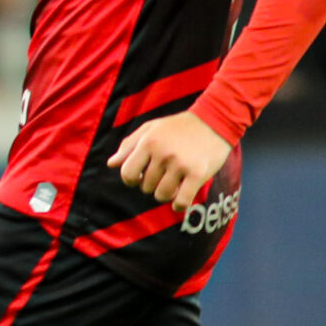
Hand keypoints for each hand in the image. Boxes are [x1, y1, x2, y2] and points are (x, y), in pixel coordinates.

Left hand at [107, 112, 231, 211]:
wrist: (214, 120)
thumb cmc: (178, 126)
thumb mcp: (150, 128)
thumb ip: (129, 145)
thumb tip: (111, 164)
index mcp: (148, 142)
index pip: (127, 174)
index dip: (131, 180)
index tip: (140, 178)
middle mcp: (163, 153)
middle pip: (146, 187)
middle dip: (152, 185)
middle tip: (164, 176)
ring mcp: (181, 164)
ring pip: (162, 195)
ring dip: (166, 194)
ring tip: (173, 184)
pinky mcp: (198, 174)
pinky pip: (182, 201)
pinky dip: (179, 205)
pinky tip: (180, 202)